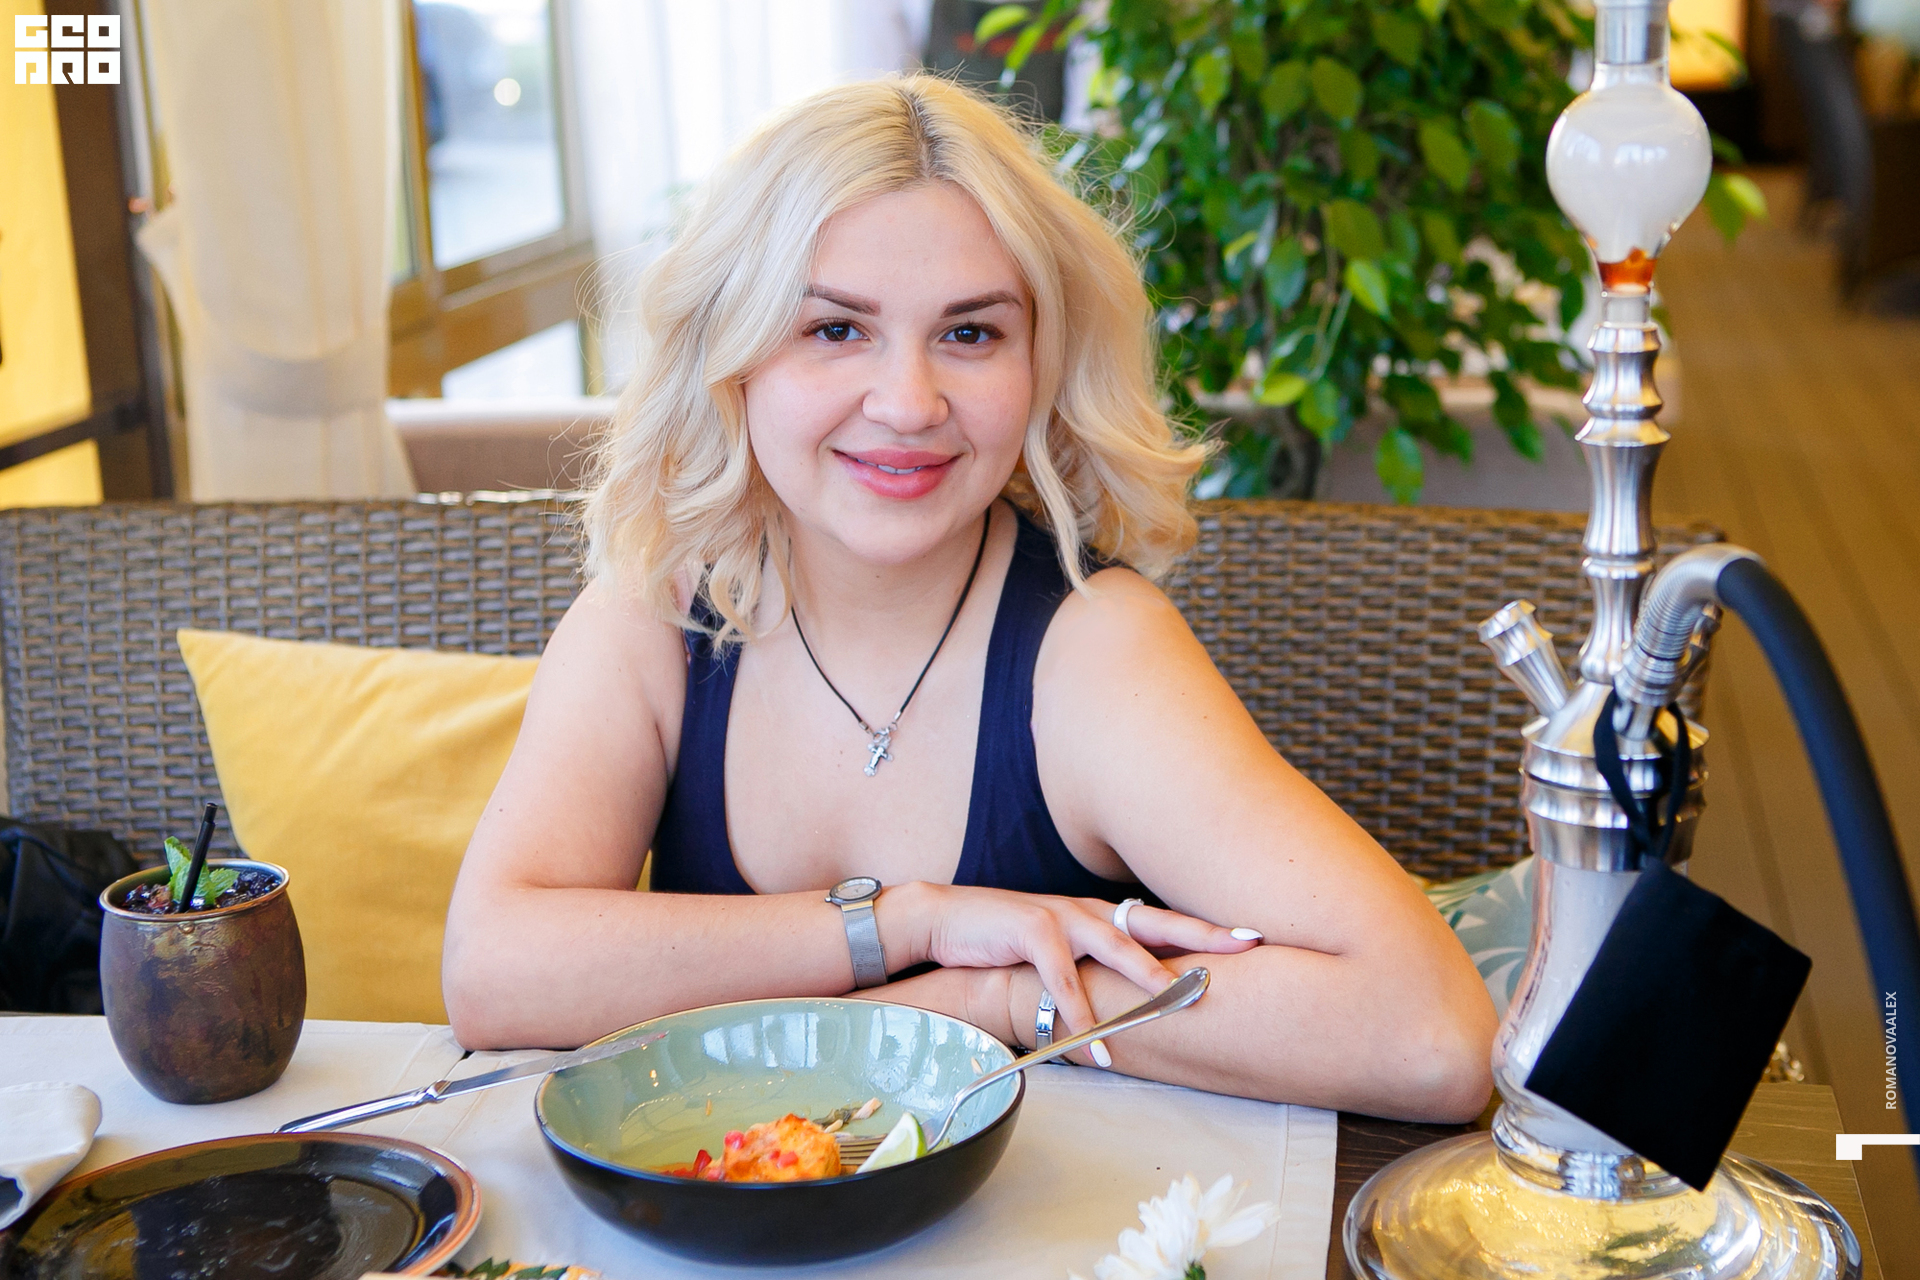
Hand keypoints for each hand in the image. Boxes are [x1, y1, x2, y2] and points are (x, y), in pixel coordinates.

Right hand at [877, 883, 1259, 1054]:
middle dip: (1202, 935)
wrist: (946, 919)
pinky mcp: (1030, 933)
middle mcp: (1088, 911)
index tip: (1252, 935)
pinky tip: (1097, 1039)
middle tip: (1245, 945)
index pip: (1162, 919)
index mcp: (1100, 914)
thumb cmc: (1006, 938)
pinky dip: (1081, 1011)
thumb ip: (1094, 964)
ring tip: (1179, 1000)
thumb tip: (1133, 992)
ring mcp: (1061, 918)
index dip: (1206, 927)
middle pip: (1155, 922)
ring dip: (1147, 975)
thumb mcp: (1058, 950)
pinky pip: (1062, 978)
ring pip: (1115, 947)